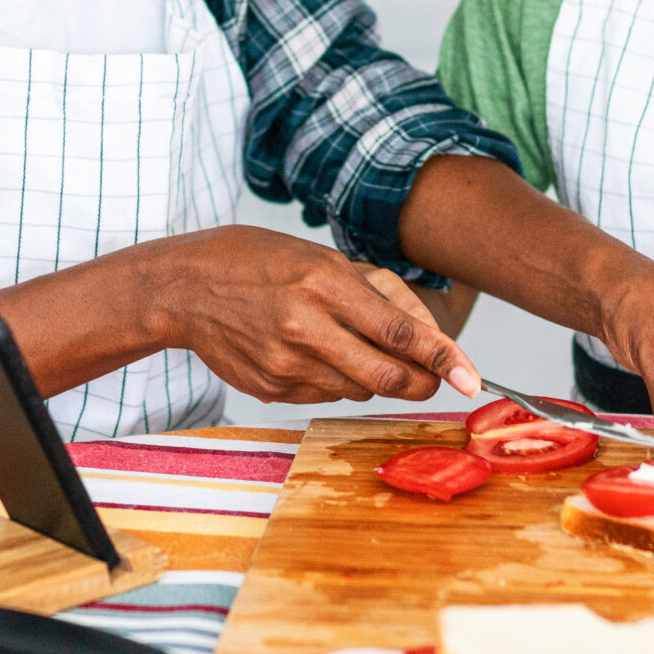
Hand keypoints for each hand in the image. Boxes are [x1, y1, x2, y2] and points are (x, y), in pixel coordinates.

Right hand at [135, 225, 483, 404]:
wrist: (182, 288)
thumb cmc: (254, 261)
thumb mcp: (319, 257)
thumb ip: (376, 293)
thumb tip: (426, 335)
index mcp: (322, 284)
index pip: (399, 333)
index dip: (443, 359)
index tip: (471, 379)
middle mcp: (305, 328)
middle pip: (387, 378)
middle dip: (421, 383)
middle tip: (434, 378)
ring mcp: (284, 365)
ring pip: (359, 391)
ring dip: (372, 378)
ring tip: (346, 343)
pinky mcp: (269, 388)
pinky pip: (324, 396)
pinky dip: (334, 381)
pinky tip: (310, 353)